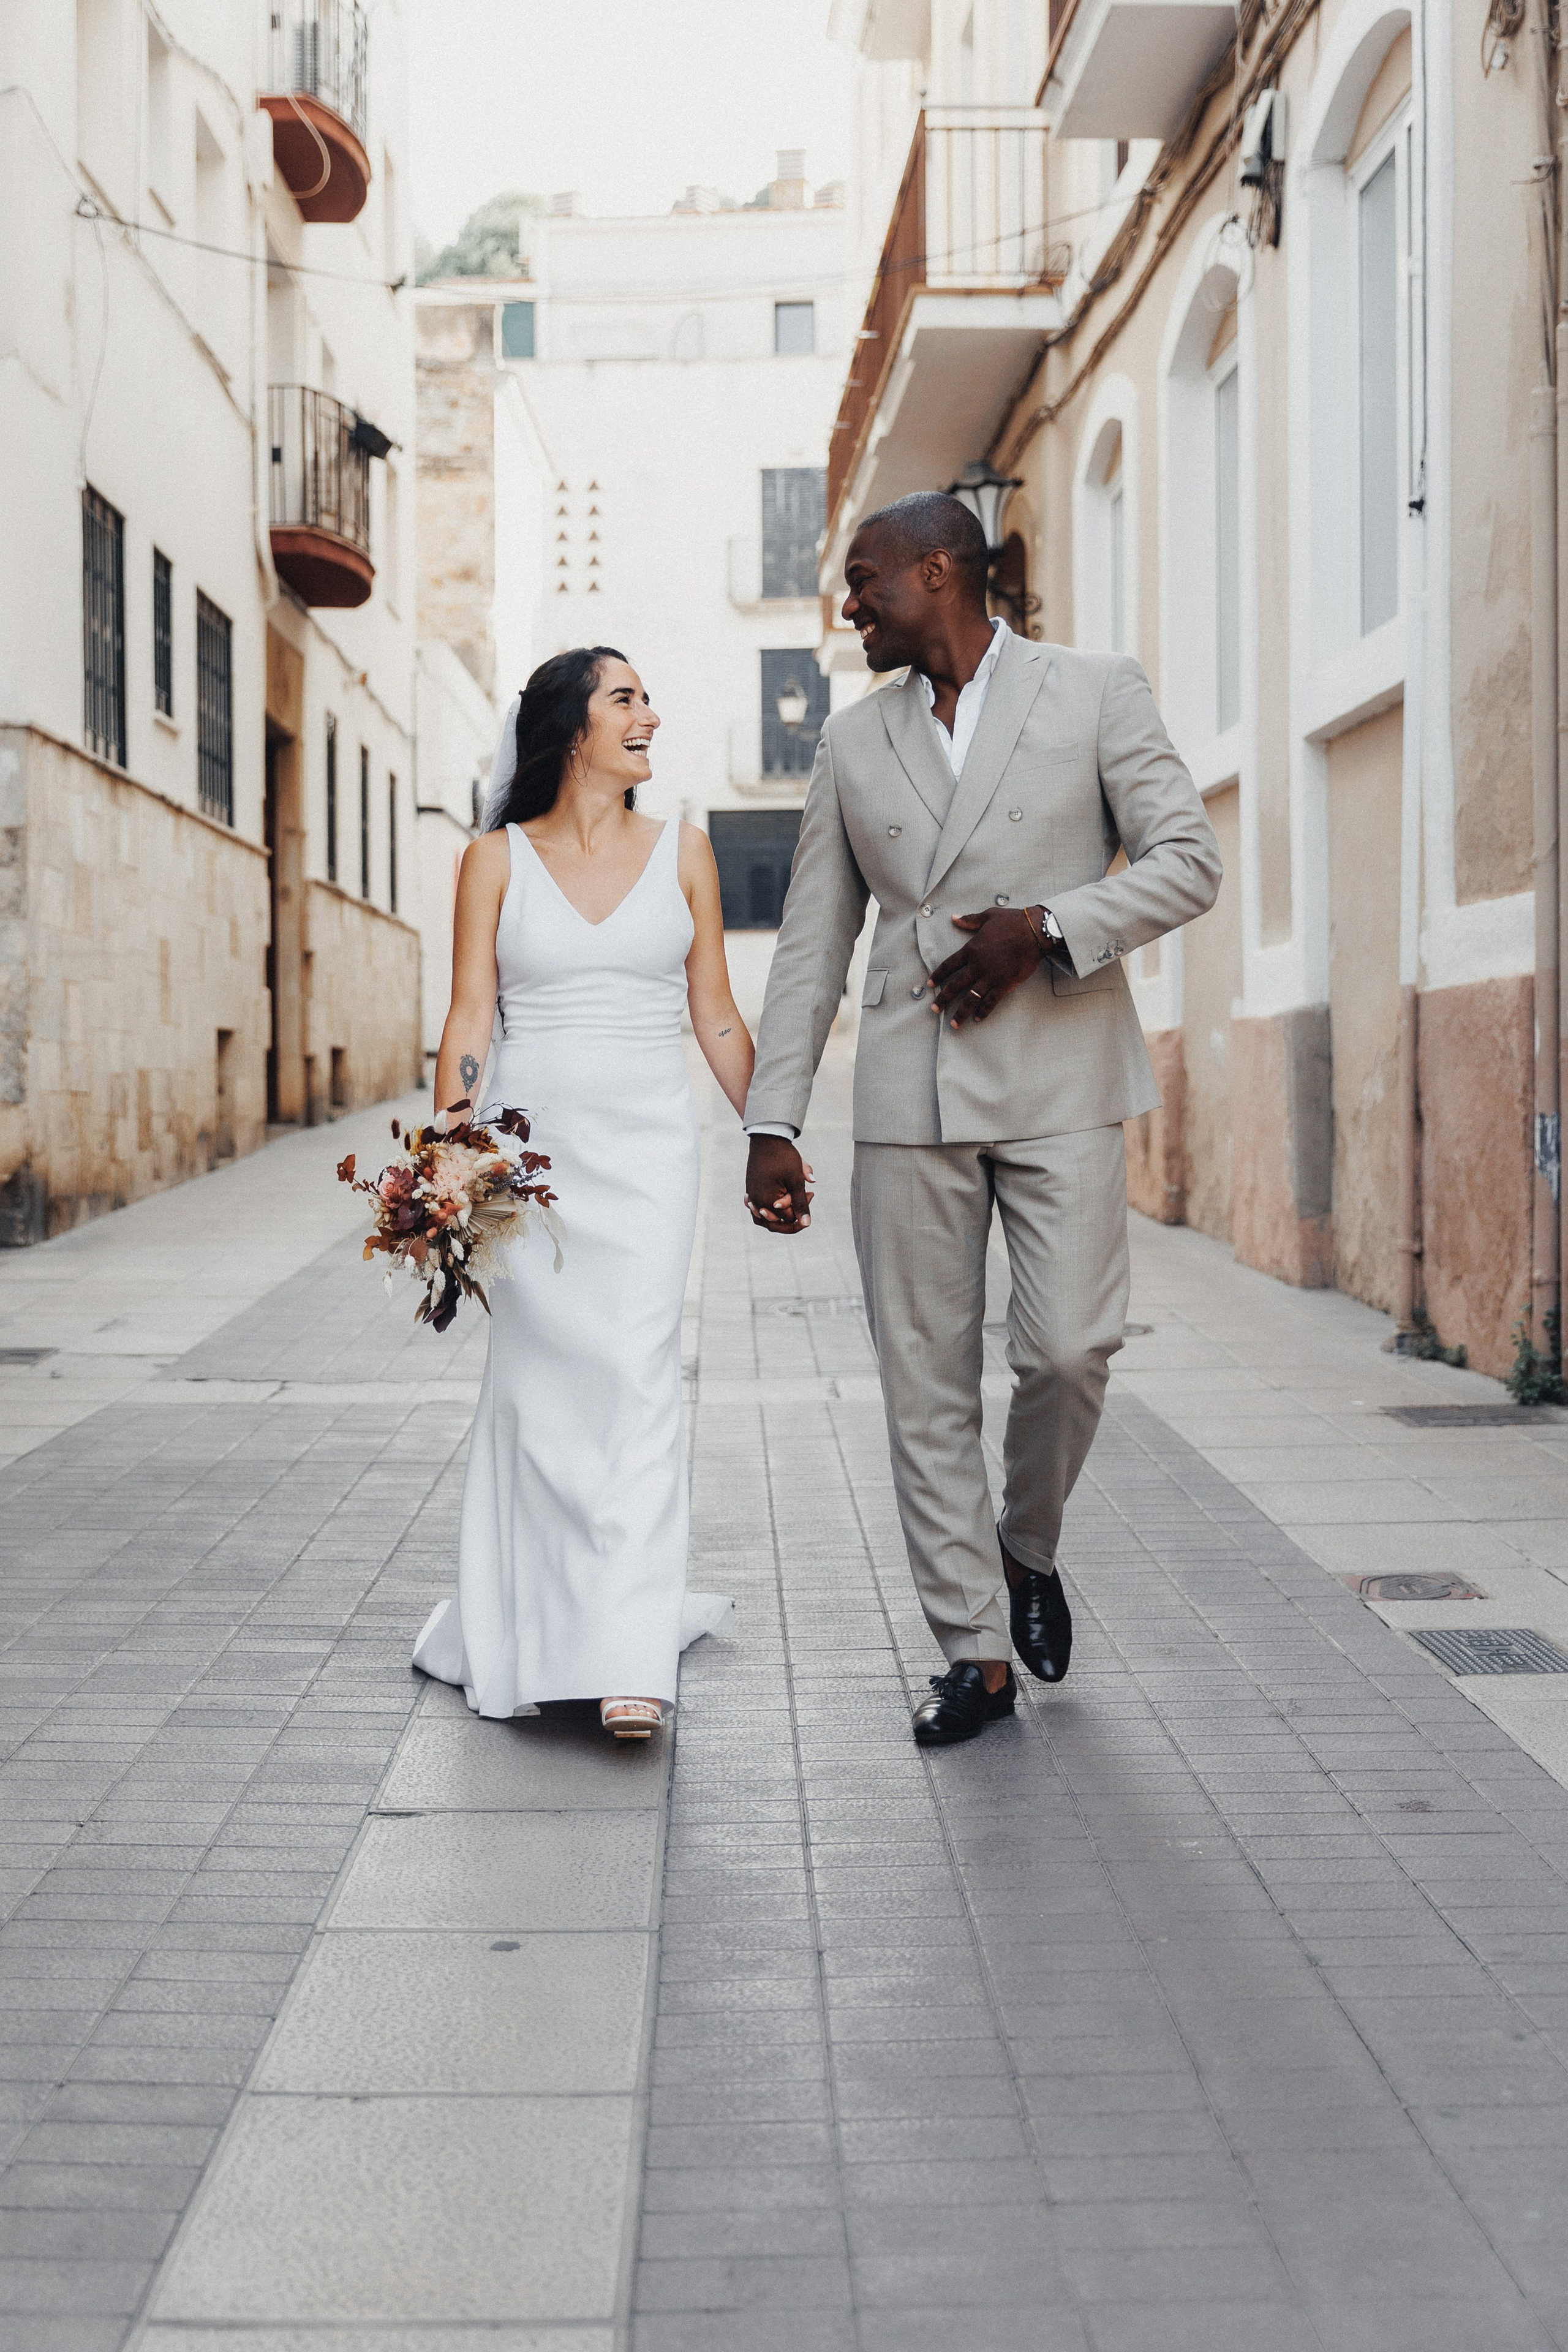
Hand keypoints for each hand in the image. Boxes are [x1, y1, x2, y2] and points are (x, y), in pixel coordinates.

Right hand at [744, 1136, 814, 1233]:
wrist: (767, 1138)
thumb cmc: (783, 1157)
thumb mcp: (796, 1180)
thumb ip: (801, 1203)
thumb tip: (806, 1224)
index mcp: (767, 1201)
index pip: (788, 1219)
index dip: (802, 1210)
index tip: (811, 1193)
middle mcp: (756, 1201)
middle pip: (774, 1222)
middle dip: (792, 1214)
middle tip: (805, 1197)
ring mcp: (751, 1195)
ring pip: (763, 1217)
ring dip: (778, 1214)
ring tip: (790, 1203)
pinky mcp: (750, 1188)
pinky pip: (755, 1207)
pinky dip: (767, 1208)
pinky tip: (774, 1203)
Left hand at [931, 907, 1045, 1024]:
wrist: (1034, 932)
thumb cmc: (1013, 921)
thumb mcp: (988, 916)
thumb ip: (970, 920)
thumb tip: (954, 918)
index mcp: (971, 949)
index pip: (949, 965)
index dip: (938, 975)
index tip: (930, 984)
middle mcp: (977, 966)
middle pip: (954, 986)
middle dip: (943, 999)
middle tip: (934, 1009)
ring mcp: (990, 977)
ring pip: (970, 999)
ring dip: (960, 1012)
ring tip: (953, 1024)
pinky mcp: (1004, 985)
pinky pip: (990, 1001)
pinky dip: (983, 1011)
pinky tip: (977, 1019)